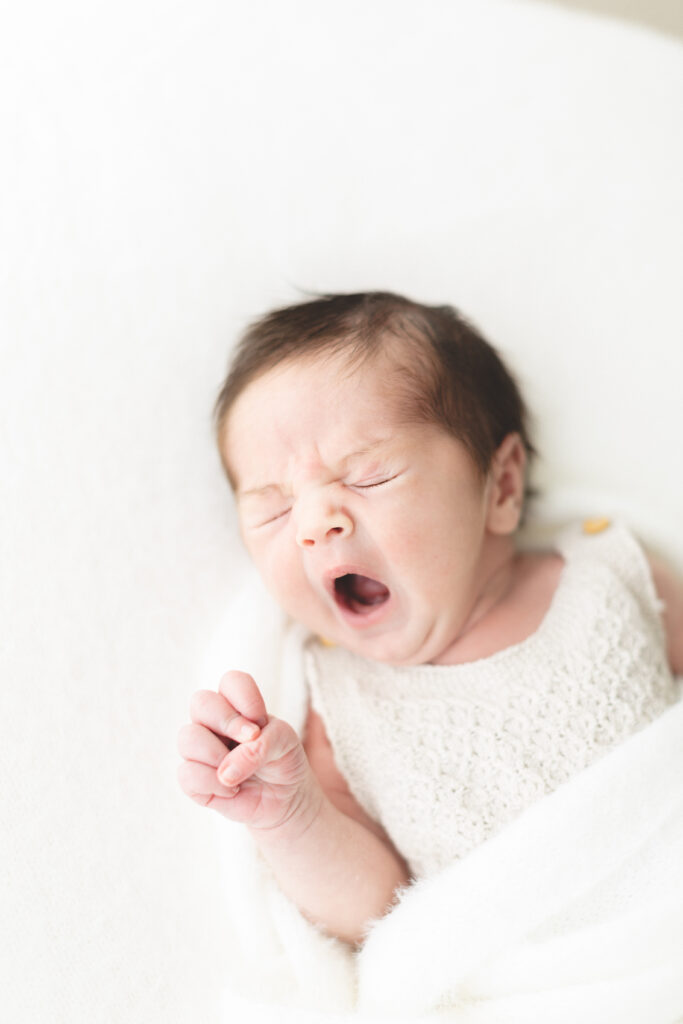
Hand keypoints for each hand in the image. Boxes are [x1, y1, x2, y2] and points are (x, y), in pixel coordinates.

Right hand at [177, 671, 316, 831]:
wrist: (286, 797)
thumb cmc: (282, 760)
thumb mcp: (285, 743)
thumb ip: (262, 744)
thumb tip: (225, 770)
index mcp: (236, 704)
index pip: (231, 681)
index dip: (246, 698)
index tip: (261, 722)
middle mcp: (213, 722)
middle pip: (200, 702)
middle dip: (227, 721)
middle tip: (250, 740)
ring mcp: (199, 749)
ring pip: (188, 737)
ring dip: (217, 755)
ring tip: (240, 773)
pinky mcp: (192, 779)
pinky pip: (187, 773)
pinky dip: (213, 784)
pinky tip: (233, 790)